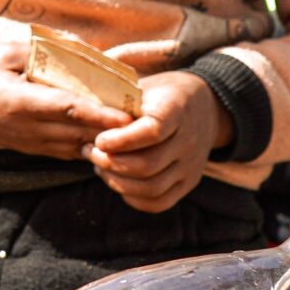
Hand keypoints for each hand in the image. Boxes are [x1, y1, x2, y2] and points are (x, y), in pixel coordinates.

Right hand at [0, 42, 132, 159]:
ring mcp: (29, 143)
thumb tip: (84, 50)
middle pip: (77, 131)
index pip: (66, 109)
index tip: (125, 115)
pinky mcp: (32, 149)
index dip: (97, 114)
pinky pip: (67, 151)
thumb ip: (44, 51)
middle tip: (144, 120)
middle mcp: (26, 128)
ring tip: (134, 129)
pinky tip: (111, 138)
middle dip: (111, 129)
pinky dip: (89, 145)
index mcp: (18, 102)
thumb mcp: (6, 52)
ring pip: (75, 146)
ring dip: (103, 140)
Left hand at [86, 71, 229, 212]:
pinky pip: (159, 202)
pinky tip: (117, 182)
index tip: (99, 139)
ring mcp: (191, 165)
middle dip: (111, 163)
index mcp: (177, 109)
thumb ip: (119, 102)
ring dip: (118, 182)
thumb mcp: (144, 86)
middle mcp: (189, 140)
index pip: (153, 131)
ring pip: (152, 187)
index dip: (121, 140)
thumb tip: (84, 114)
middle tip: (91, 153)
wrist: (205, 107)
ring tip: (100, 167)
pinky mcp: (189, 183)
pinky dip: (133, 198)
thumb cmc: (162, 94)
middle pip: (148, 165)